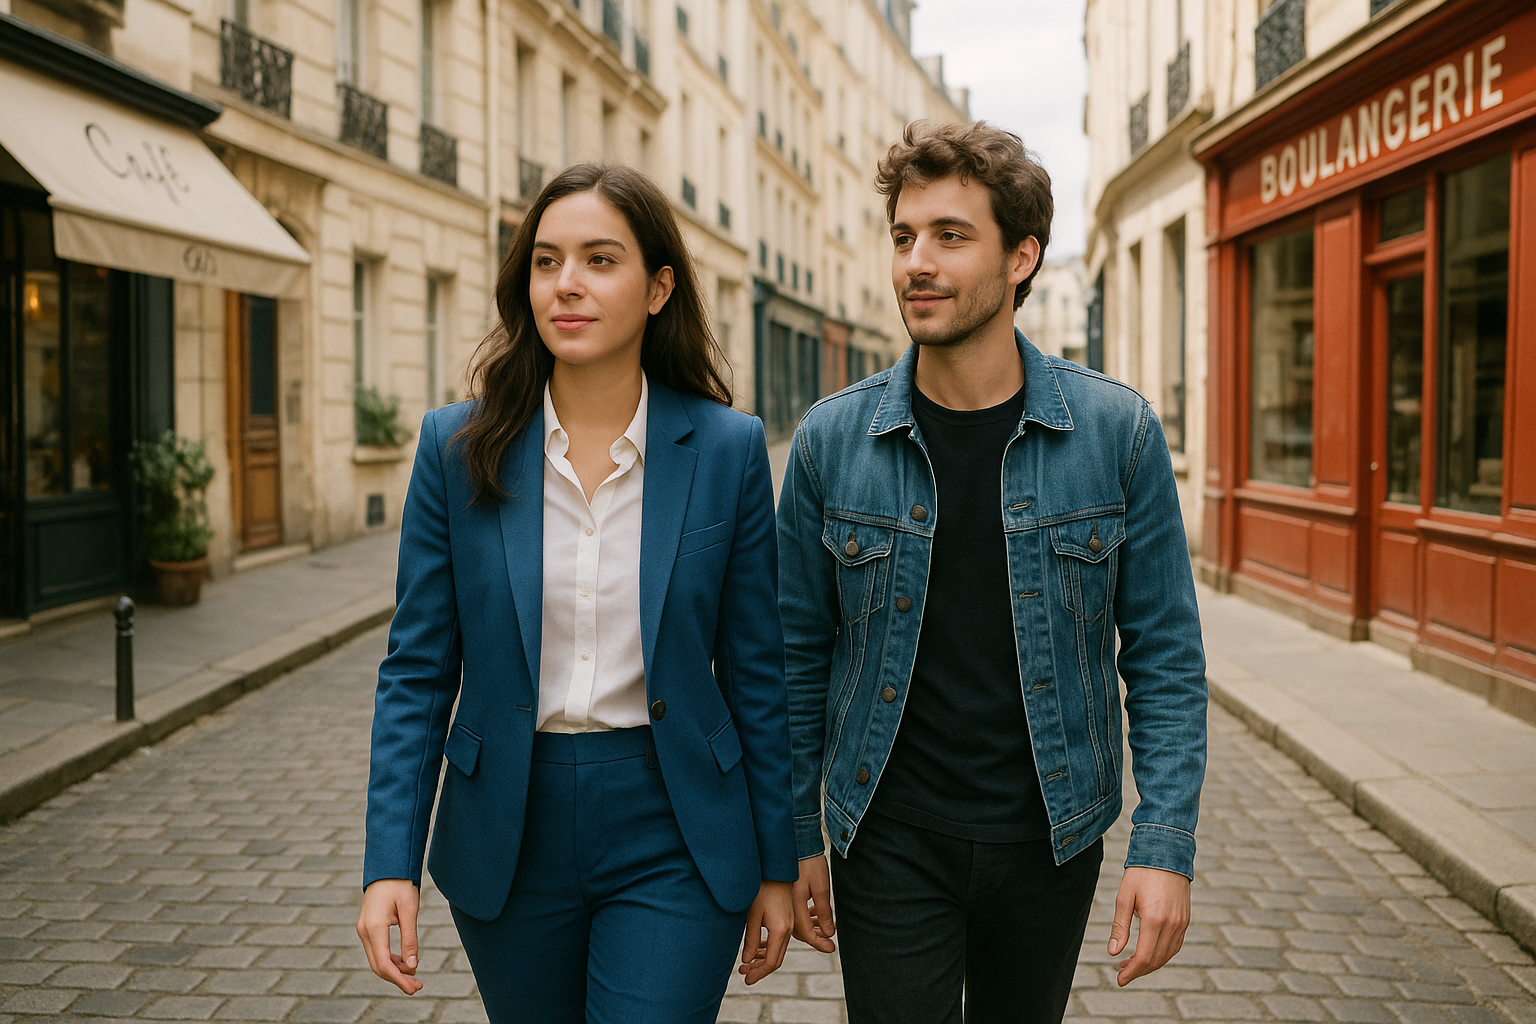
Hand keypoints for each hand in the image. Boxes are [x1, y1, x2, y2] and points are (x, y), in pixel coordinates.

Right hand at [357, 878, 423, 994]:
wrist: (388, 867)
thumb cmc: (401, 884)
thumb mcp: (410, 910)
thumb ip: (409, 938)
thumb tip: (412, 966)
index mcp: (374, 927)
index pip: (384, 964)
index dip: (399, 979)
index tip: (414, 987)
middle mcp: (364, 931)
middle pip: (378, 965)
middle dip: (397, 979)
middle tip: (417, 987)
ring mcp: (363, 929)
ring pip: (377, 959)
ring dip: (394, 970)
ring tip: (414, 977)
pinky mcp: (367, 927)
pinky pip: (377, 950)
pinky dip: (390, 959)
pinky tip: (405, 962)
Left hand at [739, 880, 794, 984]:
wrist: (775, 868)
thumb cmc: (761, 888)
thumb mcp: (752, 915)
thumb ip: (751, 939)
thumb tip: (747, 961)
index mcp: (781, 929)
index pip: (772, 961)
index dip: (759, 973)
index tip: (747, 980)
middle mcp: (789, 928)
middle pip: (777, 958)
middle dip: (760, 968)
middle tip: (744, 975)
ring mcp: (789, 923)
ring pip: (778, 949)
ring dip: (763, 958)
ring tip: (746, 965)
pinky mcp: (787, 918)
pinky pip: (779, 939)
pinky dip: (768, 947)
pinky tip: (756, 950)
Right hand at [790, 854, 835, 952]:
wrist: (798, 844)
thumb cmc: (810, 864)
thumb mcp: (821, 888)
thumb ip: (824, 912)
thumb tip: (828, 933)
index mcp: (795, 906)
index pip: (806, 933)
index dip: (820, 943)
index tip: (832, 948)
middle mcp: (787, 907)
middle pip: (800, 931)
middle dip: (815, 938)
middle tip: (829, 943)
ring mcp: (785, 901)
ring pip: (798, 923)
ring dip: (812, 928)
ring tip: (826, 927)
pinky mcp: (787, 896)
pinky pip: (796, 913)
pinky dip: (807, 917)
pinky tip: (816, 913)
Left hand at [1108, 866, 1190, 986]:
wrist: (1166, 853)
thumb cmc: (1141, 873)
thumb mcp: (1124, 897)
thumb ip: (1120, 927)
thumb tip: (1113, 953)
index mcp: (1154, 920)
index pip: (1144, 957)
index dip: (1131, 972)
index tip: (1119, 979)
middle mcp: (1172, 924)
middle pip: (1156, 960)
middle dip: (1139, 971)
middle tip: (1122, 973)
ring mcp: (1182, 923)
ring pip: (1167, 955)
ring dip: (1150, 964)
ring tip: (1132, 964)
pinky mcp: (1186, 920)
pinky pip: (1175, 945)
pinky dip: (1162, 954)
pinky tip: (1149, 952)